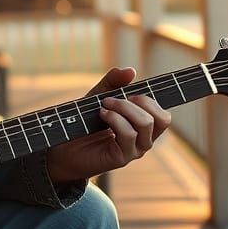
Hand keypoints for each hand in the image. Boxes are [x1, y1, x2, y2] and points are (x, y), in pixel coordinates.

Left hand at [47, 67, 171, 181]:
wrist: (63, 145)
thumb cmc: (85, 121)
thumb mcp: (99, 95)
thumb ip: (113, 82)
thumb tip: (131, 70)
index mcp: (143, 127)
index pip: (164, 116)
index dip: (153, 100)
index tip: (132, 92)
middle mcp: (144, 140)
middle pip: (162, 119)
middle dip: (141, 101)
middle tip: (116, 97)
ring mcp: (134, 150)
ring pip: (145, 124)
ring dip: (124, 107)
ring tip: (104, 105)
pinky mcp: (122, 158)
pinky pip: (129, 134)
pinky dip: (115, 118)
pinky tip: (102, 114)